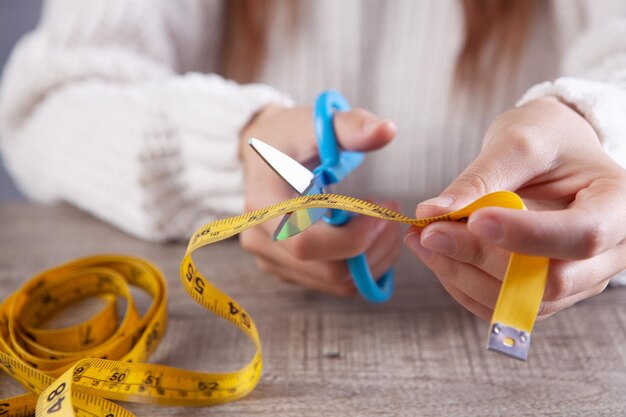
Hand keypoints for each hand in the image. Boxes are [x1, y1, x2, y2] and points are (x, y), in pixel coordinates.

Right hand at [239, 104, 400, 295]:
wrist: (262, 155)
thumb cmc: (289, 137)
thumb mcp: (315, 122)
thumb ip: (350, 126)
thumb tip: (387, 130)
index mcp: (262, 205)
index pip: (307, 242)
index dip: (354, 235)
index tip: (379, 209)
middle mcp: (261, 240)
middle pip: (329, 270)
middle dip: (374, 247)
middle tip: (391, 214)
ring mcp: (274, 260)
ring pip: (338, 282)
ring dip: (375, 257)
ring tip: (384, 222)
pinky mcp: (289, 270)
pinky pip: (335, 283)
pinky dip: (364, 265)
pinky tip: (371, 235)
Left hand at [404, 97, 625, 319]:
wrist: (554, 152)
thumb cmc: (547, 137)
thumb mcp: (519, 142)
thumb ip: (481, 178)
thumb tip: (432, 213)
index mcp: (619, 205)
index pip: (581, 236)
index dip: (525, 236)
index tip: (474, 220)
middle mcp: (610, 251)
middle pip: (549, 280)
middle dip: (481, 259)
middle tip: (428, 232)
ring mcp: (579, 278)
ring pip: (522, 301)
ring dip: (464, 276)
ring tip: (422, 240)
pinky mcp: (545, 289)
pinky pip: (505, 304)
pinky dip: (465, 285)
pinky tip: (438, 258)